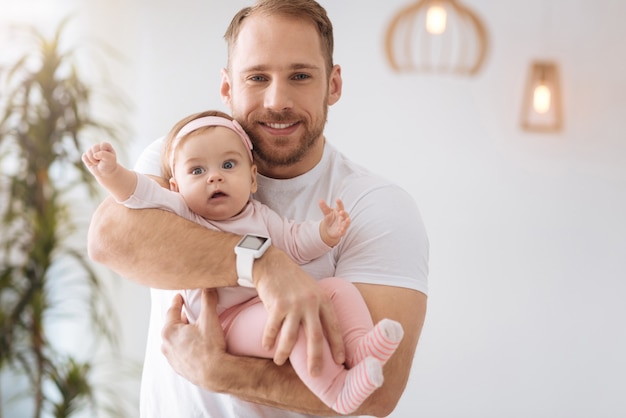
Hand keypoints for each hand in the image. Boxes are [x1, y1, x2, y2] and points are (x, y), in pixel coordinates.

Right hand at [81, 141, 117, 176]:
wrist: (104, 172)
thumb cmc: (108, 164)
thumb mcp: (110, 159)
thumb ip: (104, 155)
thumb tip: (94, 155)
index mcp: (106, 145)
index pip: (103, 145)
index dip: (103, 152)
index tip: (106, 157)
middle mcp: (98, 146)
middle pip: (94, 147)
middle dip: (97, 157)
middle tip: (101, 161)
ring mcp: (91, 150)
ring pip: (88, 152)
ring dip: (92, 160)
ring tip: (97, 162)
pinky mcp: (86, 155)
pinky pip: (84, 157)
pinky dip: (88, 162)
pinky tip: (92, 163)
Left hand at [161, 289, 226, 389]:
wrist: (215, 374)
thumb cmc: (210, 347)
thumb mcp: (209, 319)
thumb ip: (208, 300)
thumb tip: (209, 286)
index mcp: (169, 330)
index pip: (172, 310)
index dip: (177, 302)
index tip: (180, 297)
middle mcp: (166, 344)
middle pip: (172, 325)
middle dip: (180, 318)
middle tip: (189, 312)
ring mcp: (170, 358)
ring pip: (174, 340)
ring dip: (181, 334)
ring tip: (192, 330)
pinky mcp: (178, 368)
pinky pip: (178, 352)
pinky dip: (183, 346)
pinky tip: (193, 346)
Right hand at [254, 249, 344, 376]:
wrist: (273, 264)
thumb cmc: (294, 281)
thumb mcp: (313, 290)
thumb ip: (319, 309)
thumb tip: (324, 335)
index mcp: (323, 300)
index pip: (334, 326)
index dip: (338, 344)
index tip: (341, 360)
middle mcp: (310, 303)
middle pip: (315, 336)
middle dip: (316, 358)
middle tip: (315, 374)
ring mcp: (293, 304)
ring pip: (291, 337)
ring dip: (284, 352)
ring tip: (279, 361)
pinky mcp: (276, 305)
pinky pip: (272, 329)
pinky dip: (268, 340)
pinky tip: (267, 347)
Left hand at [318, 198, 350, 245]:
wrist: (329, 229)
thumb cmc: (331, 219)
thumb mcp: (326, 212)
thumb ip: (324, 207)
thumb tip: (320, 200)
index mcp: (339, 211)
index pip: (340, 206)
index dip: (339, 203)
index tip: (337, 199)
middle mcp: (342, 218)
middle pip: (345, 214)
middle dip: (344, 213)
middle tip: (341, 211)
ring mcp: (343, 225)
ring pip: (347, 223)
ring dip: (347, 222)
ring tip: (347, 220)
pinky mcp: (342, 232)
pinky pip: (343, 231)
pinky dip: (343, 230)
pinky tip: (341, 230)